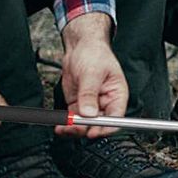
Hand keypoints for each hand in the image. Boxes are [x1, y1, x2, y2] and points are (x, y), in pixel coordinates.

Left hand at [56, 13, 127, 138]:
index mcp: (117, 95)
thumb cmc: (95, 54)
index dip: (106, 127)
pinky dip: (66, 124)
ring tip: (63, 127)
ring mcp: (91, 105)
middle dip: (86, 128)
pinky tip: (60, 125)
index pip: (116, 117)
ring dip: (74, 128)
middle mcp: (106, 103)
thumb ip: (89, 93)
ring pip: (85, 124)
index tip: (93, 131)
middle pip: (99, 124)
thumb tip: (88, 113)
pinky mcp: (78, 104)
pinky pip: (73, 119)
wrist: (80, 47)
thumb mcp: (92, 72)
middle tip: (74, 127)